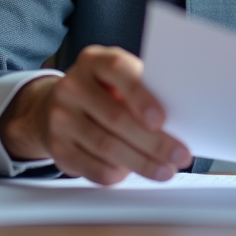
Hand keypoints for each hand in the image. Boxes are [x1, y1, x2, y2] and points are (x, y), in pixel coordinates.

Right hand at [0, 45, 192, 184]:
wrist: (56, 105)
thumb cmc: (103, 90)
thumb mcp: (119, 78)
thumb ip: (143, 90)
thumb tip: (179, 120)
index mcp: (94, 61)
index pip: (118, 71)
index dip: (141, 96)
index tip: (162, 119)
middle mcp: (73, 87)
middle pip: (116, 117)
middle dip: (153, 141)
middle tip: (179, 155)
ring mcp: (61, 117)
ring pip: (106, 146)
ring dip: (141, 163)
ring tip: (165, 170)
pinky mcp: (57, 147)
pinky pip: (92, 166)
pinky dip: (117, 174)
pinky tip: (133, 173)